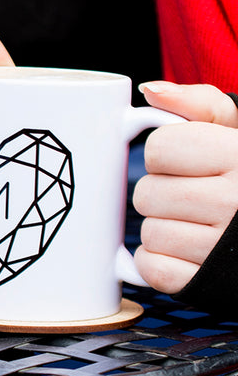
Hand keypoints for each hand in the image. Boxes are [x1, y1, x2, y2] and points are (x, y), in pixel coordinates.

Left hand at [134, 81, 237, 292]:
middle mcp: (234, 203)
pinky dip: (158, 261)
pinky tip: (187, 251)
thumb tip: (149, 91)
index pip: (160, 148)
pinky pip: (150, 267)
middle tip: (192, 196)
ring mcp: (218, 248)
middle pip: (147, 193)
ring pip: (148, 231)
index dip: (165, 154)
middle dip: (161, 193)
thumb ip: (198, 105)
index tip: (187, 162)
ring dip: (162, 227)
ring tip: (195, 224)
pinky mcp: (203, 284)